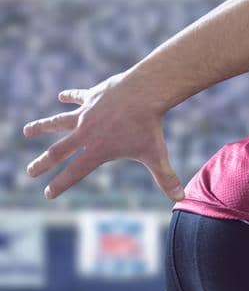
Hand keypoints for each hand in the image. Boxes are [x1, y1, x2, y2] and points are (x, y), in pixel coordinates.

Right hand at [21, 73, 185, 201]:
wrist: (144, 93)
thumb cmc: (150, 126)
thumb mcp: (156, 155)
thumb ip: (165, 178)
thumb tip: (181, 198)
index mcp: (97, 151)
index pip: (74, 173)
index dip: (61, 184)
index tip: (48, 193)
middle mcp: (86, 134)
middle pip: (58, 151)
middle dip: (42, 163)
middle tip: (30, 171)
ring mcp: (85, 114)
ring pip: (58, 122)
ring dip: (42, 127)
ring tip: (26, 131)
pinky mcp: (91, 97)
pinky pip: (78, 97)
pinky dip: (70, 96)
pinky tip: (62, 96)